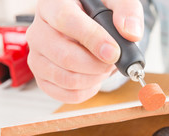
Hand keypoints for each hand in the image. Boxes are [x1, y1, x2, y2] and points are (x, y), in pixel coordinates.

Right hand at [26, 0, 143, 102]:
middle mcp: (38, 31)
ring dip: (95, 78)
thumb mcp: (116, 3)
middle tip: (113, 60)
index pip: (66, 20)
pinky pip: (67, 94)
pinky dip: (88, 90)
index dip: (92, 39)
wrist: (89, 29)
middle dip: (98, 65)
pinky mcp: (43, 78)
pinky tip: (94, 77)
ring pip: (67, 79)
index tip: (113, 52)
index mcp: (53, 5)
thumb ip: (127, 11)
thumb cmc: (99, 14)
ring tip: (104, 67)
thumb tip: (130, 33)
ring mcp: (37, 57)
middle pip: (65, 56)